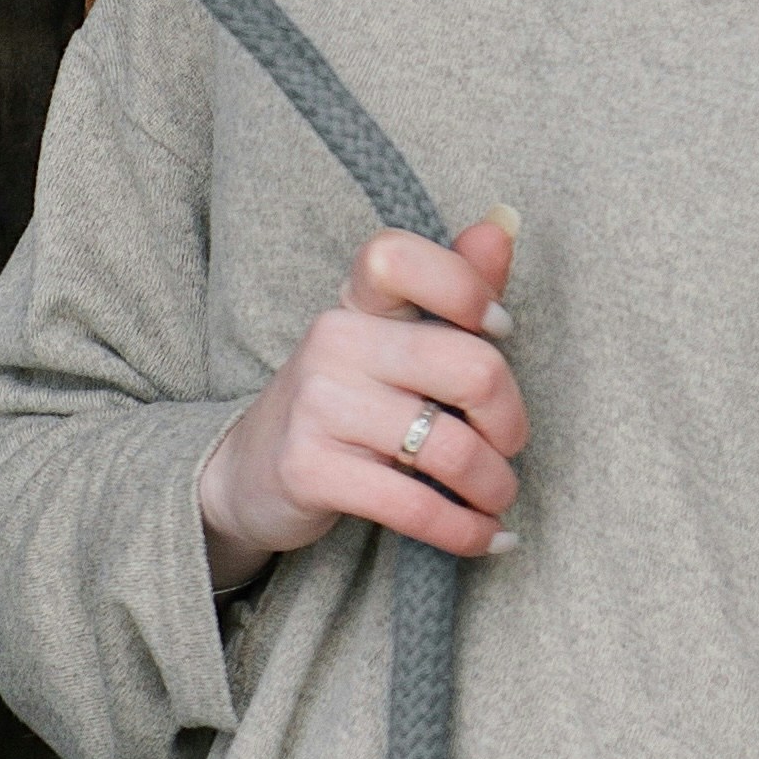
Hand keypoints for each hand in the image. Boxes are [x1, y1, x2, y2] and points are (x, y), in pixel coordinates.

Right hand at [197, 215, 523, 591]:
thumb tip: (504, 221)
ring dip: (494, 487)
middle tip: (508, 445)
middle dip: (511, 421)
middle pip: (469, 367)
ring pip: (452, 448)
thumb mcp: (390, 342)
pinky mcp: (310, 469)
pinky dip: (465, 532)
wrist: (247, 473)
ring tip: (496, 499)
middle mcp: (333, 340)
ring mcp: (317, 404)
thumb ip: (452, 287)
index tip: (498, 330)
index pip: (400, 257)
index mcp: (356, 301)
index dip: (466, 288)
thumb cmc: (345, 403)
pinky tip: (486, 537)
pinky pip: (415, 506)